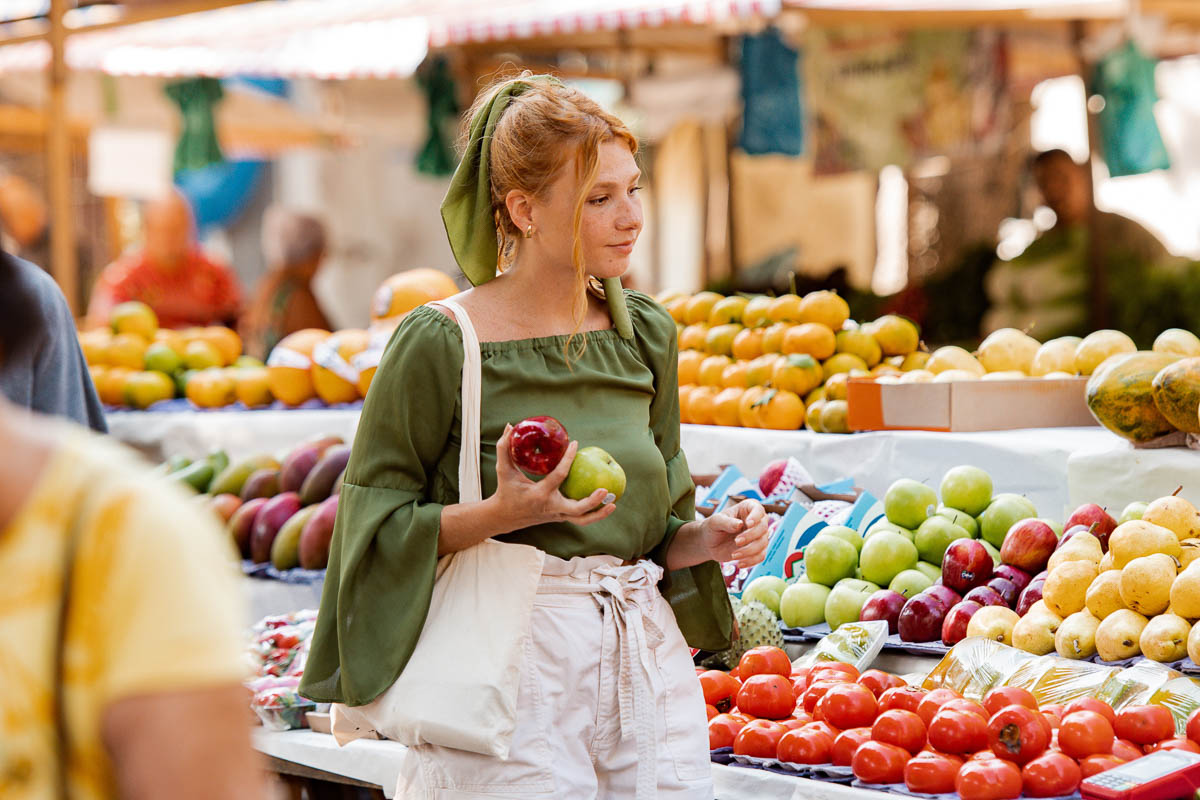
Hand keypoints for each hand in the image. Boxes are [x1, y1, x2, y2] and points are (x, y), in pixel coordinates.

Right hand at [490, 424, 616, 531]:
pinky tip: (606, 502)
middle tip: (605, 489)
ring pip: (582, 520)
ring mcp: (557, 516)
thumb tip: (509, 425)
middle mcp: (551, 507)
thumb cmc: (505, 491)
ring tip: (614, 503)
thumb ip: (504, 448)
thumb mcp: (503, 470)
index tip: (576, 444)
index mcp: (539, 494)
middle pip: (576, 510)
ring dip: (599, 514)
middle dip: (592, 502)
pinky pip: (580, 518)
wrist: (504, 518)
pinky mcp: (560, 518)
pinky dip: (593, 513)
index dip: (568, 459)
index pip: (558, 476)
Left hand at [698, 500, 769, 568]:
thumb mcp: (715, 522)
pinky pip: (761, 556)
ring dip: (749, 551)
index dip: (756, 516)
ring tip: (734, 555)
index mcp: (747, 509)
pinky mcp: (756, 550)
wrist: (709, 543)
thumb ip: (726, 522)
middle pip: (763, 528)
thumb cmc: (712, 527)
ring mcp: (757, 536)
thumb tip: (740, 525)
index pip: (758, 509)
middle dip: (750, 536)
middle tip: (736, 541)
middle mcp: (756, 522)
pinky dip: (751, 561)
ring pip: (763, 544)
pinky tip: (739, 564)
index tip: (748, 524)